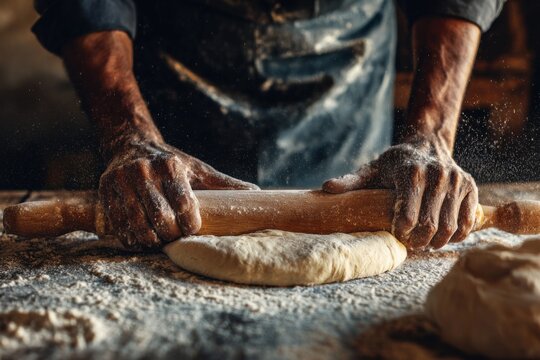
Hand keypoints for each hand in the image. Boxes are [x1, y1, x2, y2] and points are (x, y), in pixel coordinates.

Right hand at [99, 138, 258, 248]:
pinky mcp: (106, 192)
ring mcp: (121, 182)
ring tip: (160, 239)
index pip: (185, 205)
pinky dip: (132, 239)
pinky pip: (119, 227)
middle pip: (161, 219)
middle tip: (176, 236)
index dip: (191, 224)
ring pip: (138, 226)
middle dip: (172, 234)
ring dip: (152, 241)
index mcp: (171, 166)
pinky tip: (142, 238)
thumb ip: (224, 184)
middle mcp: (144, 172)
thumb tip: (257, 193)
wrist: (131, 145)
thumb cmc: (171, 162)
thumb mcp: (198, 169)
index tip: (192, 227)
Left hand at [323, 136, 477, 249]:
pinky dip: (456, 235)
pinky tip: (442, 235)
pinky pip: (467, 223)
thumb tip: (326, 188)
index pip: (408, 216)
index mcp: (411, 173)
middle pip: (430, 226)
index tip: (397, 234)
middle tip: (411, 244)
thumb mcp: (371, 170)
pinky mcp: (470, 188)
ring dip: (436, 242)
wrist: (426, 144)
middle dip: (419, 241)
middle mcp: (437, 175)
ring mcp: (457, 182)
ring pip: (450, 227)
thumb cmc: (394, 163)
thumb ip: (352, 181)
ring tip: (425, 243)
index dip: (401, 232)